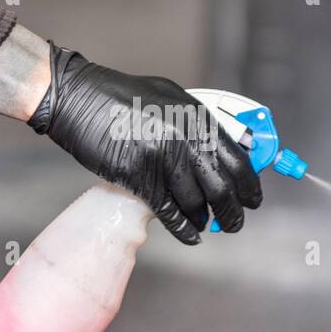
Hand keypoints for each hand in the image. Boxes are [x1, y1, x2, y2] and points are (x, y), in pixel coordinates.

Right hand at [27, 43, 261, 243]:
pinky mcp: (138, 176)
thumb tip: (230, 146)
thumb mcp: (170, 98)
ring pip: (195, 203)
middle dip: (232, 211)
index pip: (238, 160)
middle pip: (222, 188)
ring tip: (206, 225)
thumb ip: (198, 122)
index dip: (250, 186)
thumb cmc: (121, 96)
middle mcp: (184, 138)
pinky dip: (183, 229)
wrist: (77, 97)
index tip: (253, 199)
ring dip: (204, 220)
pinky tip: (190, 235)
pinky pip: (168, 212)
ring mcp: (161, 159)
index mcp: (197, 117)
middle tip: (234, 223)